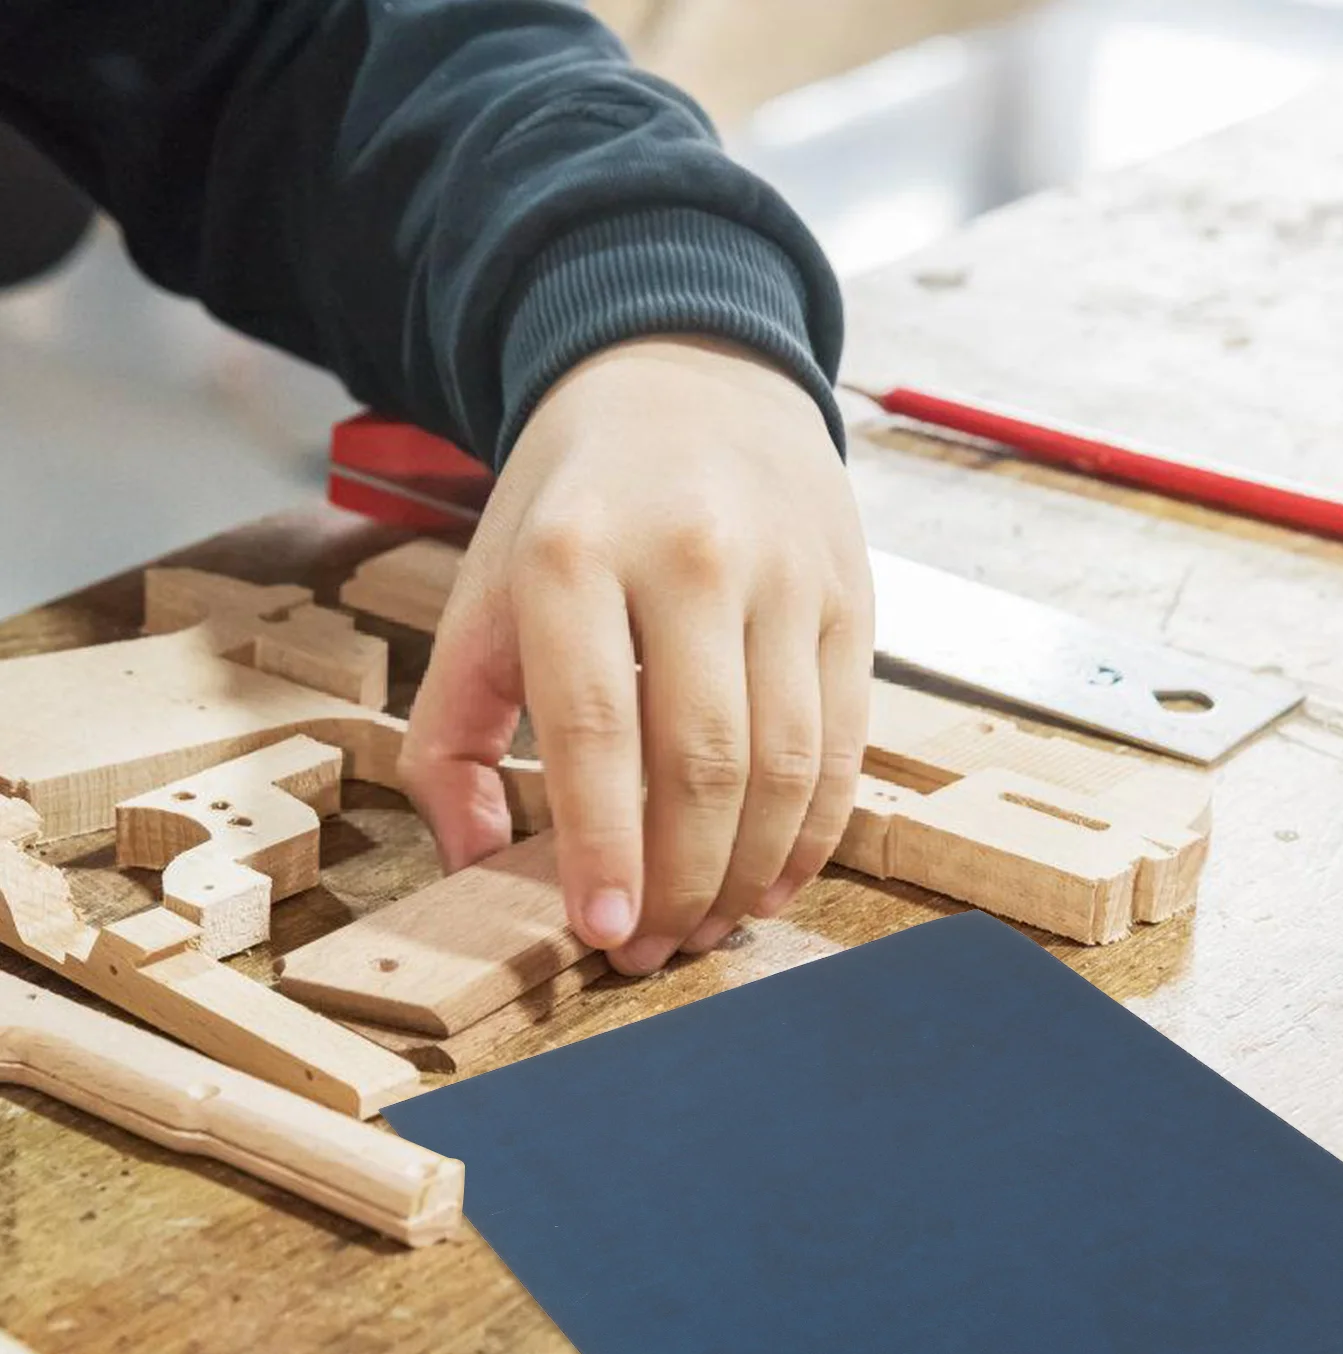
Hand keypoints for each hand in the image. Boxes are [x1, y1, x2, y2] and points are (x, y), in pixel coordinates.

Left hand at [400, 336, 872, 974]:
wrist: (689, 379)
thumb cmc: (575, 506)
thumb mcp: (485, 589)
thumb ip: (454, 729)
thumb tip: (475, 860)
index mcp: (574, 551)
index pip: (595, 728)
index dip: (603, 849)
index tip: (604, 934)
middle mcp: (690, 555)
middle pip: (703, 761)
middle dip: (682, 882)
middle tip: (655, 948)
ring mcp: (785, 575)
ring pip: (785, 763)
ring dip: (750, 872)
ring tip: (711, 924)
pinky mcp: (851, 597)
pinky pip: (845, 742)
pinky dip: (814, 831)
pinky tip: (774, 877)